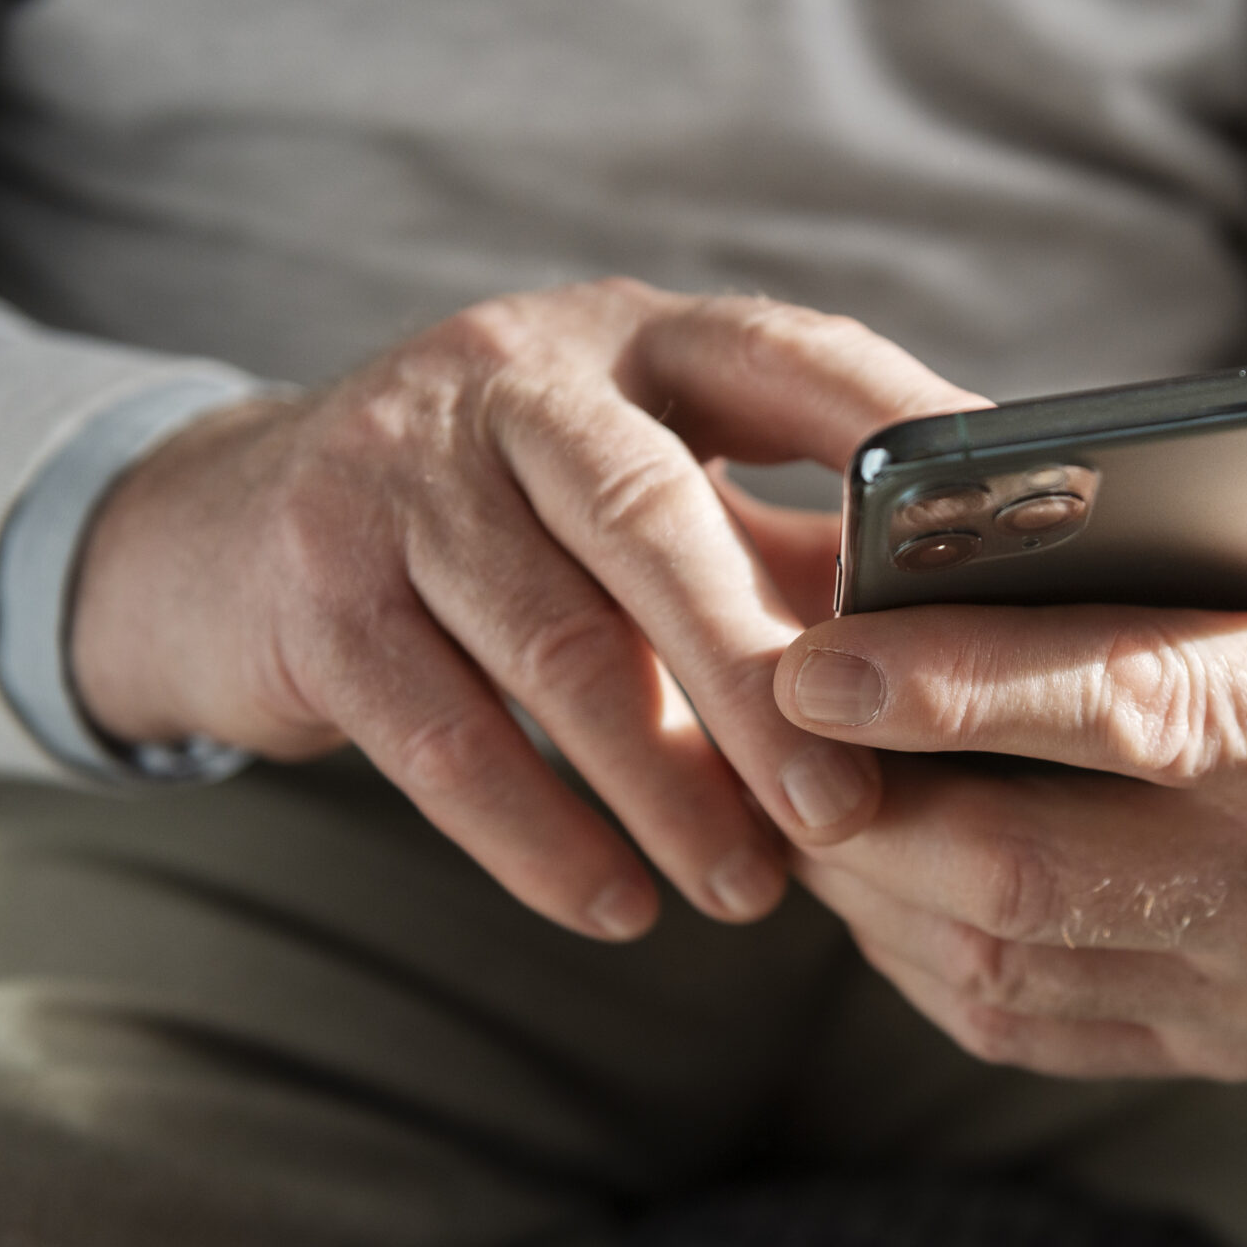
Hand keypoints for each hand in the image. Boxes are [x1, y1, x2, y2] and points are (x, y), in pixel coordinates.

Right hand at [70, 279, 976, 939]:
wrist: (229, 539)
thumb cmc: (511, 532)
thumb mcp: (646, 498)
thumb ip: (790, 545)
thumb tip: (984, 636)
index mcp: (631, 336)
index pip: (786, 354)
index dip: (900, 432)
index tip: (1018, 527)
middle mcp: (511, 375)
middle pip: (653, 517)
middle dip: (760, 678)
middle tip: (852, 811)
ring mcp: (396, 472)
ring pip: (554, 642)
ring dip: (665, 785)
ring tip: (751, 893)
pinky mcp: (311, 588)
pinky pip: (441, 734)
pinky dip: (538, 836)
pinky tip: (616, 910)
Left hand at [773, 356, 1246, 1078]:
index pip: (1146, 710)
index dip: (968, 687)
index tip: (816, 656)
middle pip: (1035, 870)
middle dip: (871, 798)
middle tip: (755, 710)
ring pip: (1005, 961)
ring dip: (870, 876)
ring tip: (783, 771)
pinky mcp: (1222, 1042)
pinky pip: (1027, 1019)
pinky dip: (918, 944)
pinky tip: (868, 856)